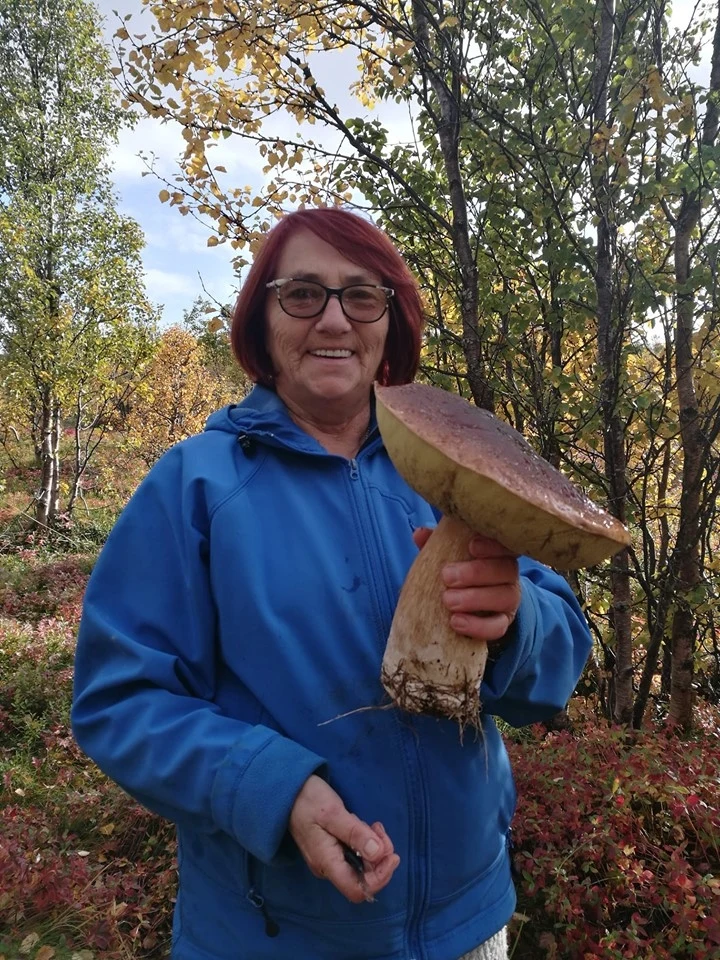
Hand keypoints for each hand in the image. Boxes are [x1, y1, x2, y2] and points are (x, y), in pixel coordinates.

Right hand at [289, 774, 399, 902]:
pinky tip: (365, 826)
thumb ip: (356, 834)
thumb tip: (379, 854)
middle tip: (380, 830)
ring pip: (362, 865)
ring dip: (375, 848)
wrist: (289, 790)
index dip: (379, 878)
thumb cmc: (308, 800)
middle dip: (380, 858)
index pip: (357, 890)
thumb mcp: (334, 813)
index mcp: (327, 863)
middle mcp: (329, 867)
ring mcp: (330, 859)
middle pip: (363, 878)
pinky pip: (356, 855)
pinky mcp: (333, 849)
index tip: (391, 855)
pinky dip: (366, 843)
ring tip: (373, 825)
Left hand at [413, 528, 520, 642]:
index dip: (493, 545)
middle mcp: (509, 574)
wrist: (466, 605)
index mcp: (498, 552)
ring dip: (475, 599)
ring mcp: (509, 600)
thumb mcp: (448, 555)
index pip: (506, 544)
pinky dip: (478, 626)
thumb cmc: (457, 571)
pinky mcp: (503, 623)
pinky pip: (498, 627)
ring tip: (448, 601)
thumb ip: (437, 543)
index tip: (471, 546)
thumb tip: (420, 534)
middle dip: (476, 572)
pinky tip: (456, 622)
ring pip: (505, 597)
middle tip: (447, 576)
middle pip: (506, 569)